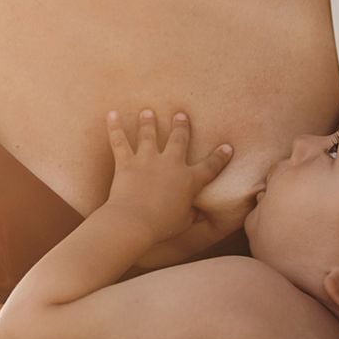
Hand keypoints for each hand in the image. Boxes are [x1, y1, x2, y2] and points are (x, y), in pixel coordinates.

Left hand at [104, 110, 230, 241]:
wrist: (134, 222)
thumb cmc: (161, 226)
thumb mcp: (183, 222)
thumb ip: (191, 214)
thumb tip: (198, 212)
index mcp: (189, 180)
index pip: (210, 167)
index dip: (220, 157)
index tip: (227, 147)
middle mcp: (171, 164)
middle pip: (178, 139)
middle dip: (181, 126)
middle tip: (181, 115)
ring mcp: (148, 160)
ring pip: (149, 135)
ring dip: (148, 122)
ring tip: (147, 112)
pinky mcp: (127, 162)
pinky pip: (119, 141)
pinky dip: (114, 127)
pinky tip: (112, 114)